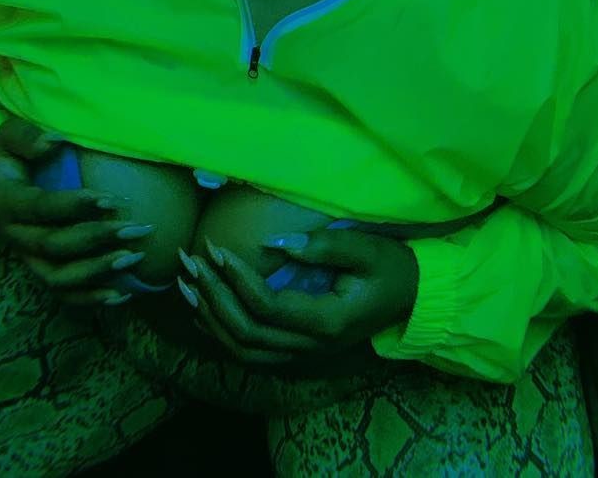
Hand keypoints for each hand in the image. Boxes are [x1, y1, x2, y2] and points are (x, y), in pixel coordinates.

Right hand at [0, 116, 144, 307]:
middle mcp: (14, 236)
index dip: (75, 206)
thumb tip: (53, 141)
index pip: (40, 208)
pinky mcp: (41, 270)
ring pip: (58, 278)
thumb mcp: (9, 134)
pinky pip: (63, 294)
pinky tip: (122, 294)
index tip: (113, 199)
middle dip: (97, 239)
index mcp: (6, 203)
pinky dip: (90, 299)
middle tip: (137, 229)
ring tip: (134, 258)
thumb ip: (27, 136)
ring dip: (97, 272)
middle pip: (55, 246)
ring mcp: (27, 258)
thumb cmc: (11, 152)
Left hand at [176, 229, 419, 369]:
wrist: (411, 299)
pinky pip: (250, 351)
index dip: (237, 280)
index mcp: (326, 322)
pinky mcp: (296, 350)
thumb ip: (325, 246)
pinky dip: (221, 332)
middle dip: (213, 297)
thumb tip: (276, 243)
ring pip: (242, 350)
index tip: (217, 249)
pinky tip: (202, 308)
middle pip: (246, 334)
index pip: (267, 308)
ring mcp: (302, 354)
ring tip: (186, 284)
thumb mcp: (367, 250)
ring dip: (210, 317)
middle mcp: (309, 347)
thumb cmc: (391, 270)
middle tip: (191, 261)